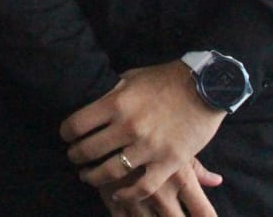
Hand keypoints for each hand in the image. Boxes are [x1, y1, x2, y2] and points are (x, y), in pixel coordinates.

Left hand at [60, 61, 225, 207]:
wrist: (206, 86)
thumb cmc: (167, 79)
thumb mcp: (133, 78)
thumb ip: (112, 91)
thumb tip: (94, 99)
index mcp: (116, 102)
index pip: (77, 124)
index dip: (66, 133)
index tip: (65, 137)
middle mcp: (129, 126)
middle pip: (89, 150)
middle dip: (76, 157)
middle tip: (73, 158)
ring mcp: (148, 146)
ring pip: (111, 172)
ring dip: (94, 177)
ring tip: (88, 176)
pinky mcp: (169, 162)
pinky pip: (142, 186)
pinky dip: (126, 194)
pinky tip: (117, 193)